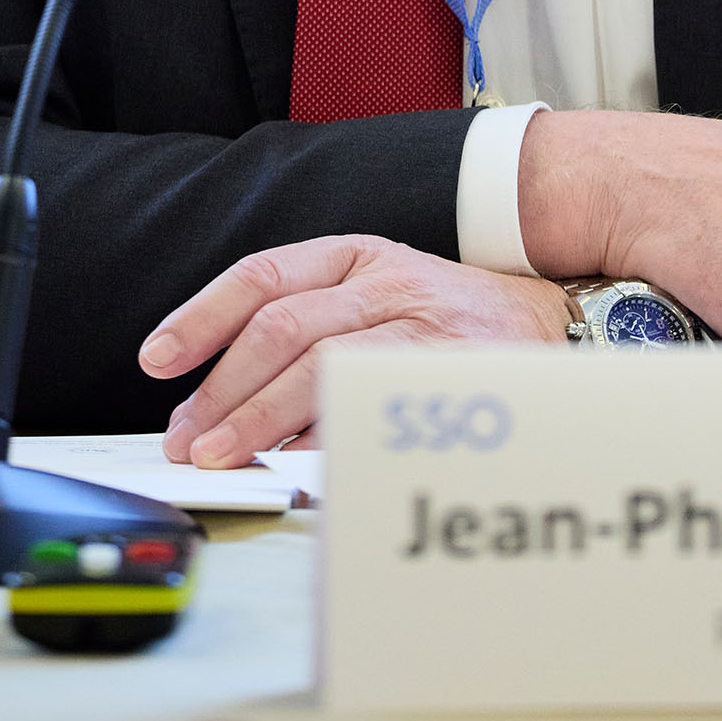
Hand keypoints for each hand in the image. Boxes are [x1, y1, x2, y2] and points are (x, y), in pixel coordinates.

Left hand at [139, 235, 567, 462]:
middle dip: (223, 387)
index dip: (203, 316)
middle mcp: (387, 280)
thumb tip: (226, 409)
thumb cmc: (456, 325)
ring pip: (322, 361)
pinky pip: (375, 401)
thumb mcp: (382, 301)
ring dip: (261, 415)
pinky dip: (327, 435)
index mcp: (359, 257)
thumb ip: (313, 334)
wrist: (563, 322)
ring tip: (223, 456)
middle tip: (186, 439)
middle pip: (283, 325)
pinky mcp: (453, 369)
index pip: (264, 275)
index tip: (158, 359)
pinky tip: (296, 462)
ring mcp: (422, 323)